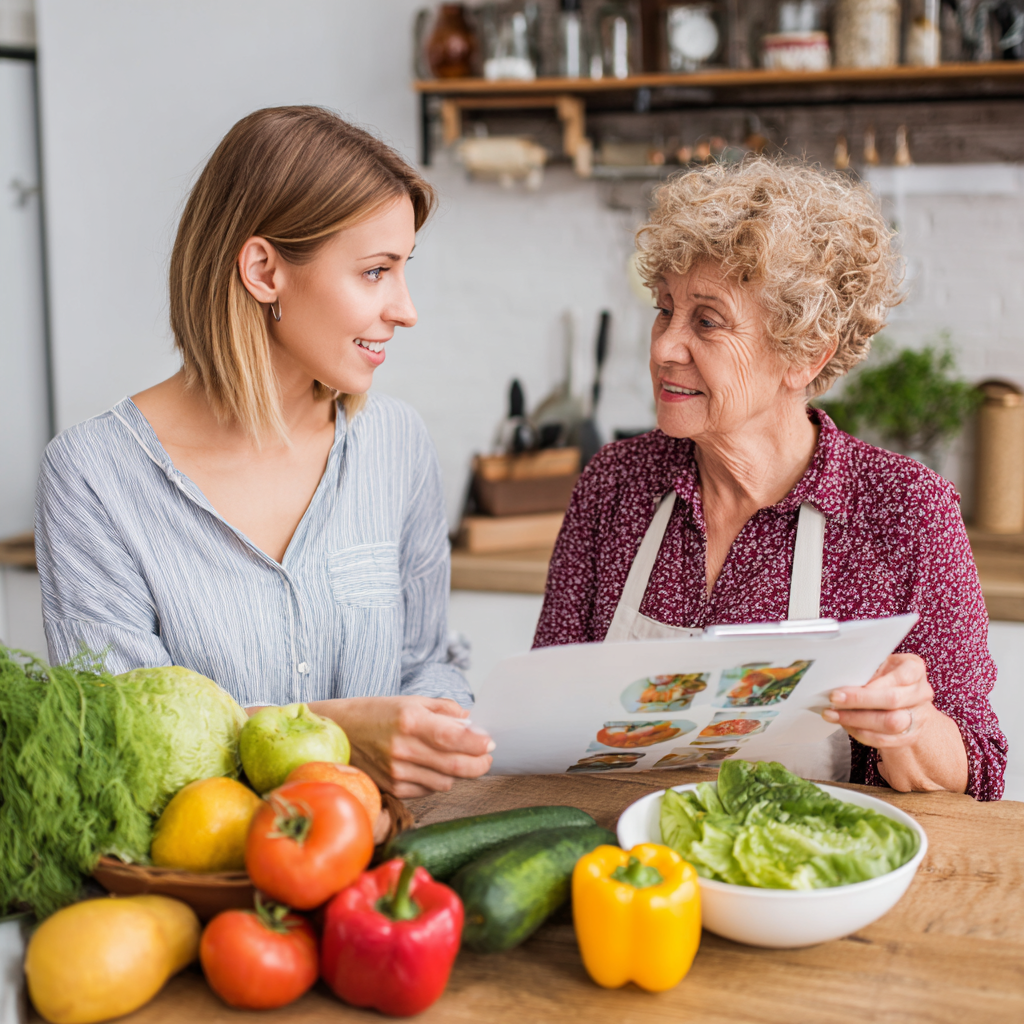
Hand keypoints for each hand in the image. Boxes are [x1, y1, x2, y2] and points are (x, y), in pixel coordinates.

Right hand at [309, 696, 493, 798]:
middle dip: (479, 764)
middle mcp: (403, 748)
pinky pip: (428, 791)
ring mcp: (396, 772)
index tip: (489, 742)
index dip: (478, 744)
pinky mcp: (392, 788)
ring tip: (453, 758)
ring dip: (456, 772)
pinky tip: (430, 767)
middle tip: (485, 756)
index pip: (454, 738)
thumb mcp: (410, 701)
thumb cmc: (375, 713)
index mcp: (410, 721)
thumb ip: (444, 710)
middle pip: (456, 767)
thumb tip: (471, 723)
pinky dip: (436, 780)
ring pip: (446, 782)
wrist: (338, 732)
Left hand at [823, 653, 967, 792]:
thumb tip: (839, 677)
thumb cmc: (886, 678)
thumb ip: (867, 670)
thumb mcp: (879, 665)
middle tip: (834, 699)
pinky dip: (860, 732)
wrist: (905, 703)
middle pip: (893, 700)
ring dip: (856, 719)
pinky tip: (845, 724)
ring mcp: (917, 717)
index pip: (901, 676)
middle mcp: (921, 693)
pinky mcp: (908, 737)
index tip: (852, 684)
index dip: (876, 683)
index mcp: (915, 669)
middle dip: (859, 701)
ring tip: (833, 714)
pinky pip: (883, 739)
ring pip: (889, 723)